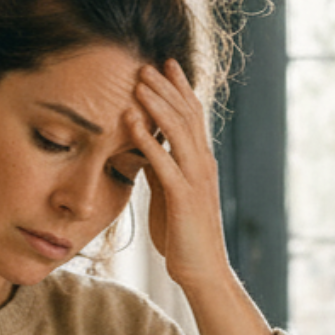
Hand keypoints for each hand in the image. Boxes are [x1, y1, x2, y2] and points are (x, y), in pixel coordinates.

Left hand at [130, 60, 233, 295]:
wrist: (202, 271)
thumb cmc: (184, 237)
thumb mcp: (169, 195)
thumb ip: (161, 169)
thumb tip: (144, 149)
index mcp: (201, 162)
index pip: (193, 115)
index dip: (179, 88)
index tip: (164, 64)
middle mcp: (203, 165)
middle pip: (187, 115)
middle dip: (166, 87)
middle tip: (146, 63)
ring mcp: (195, 180)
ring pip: (178, 132)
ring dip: (156, 104)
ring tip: (138, 82)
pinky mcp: (183, 197)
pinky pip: (164, 162)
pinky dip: (147, 139)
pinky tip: (131, 122)